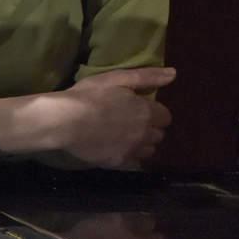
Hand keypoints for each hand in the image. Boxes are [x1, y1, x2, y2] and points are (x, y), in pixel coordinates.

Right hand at [0, 67, 174, 167]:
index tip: (143, 110)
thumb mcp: (117, 78)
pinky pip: (135, 164)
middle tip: (134, 123)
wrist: (65, 122)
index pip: (166, 116)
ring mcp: (132, 150)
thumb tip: (174, 74)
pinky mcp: (118, 163)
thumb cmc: (89, 96)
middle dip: (151, 129)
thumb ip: (147, 77)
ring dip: (143, 144)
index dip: (156, 113)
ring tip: (128, 138)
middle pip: (159, 135)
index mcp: (146, 111)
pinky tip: (119, 150)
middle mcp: (144, 133)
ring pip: (149, 151)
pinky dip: (131, 158)